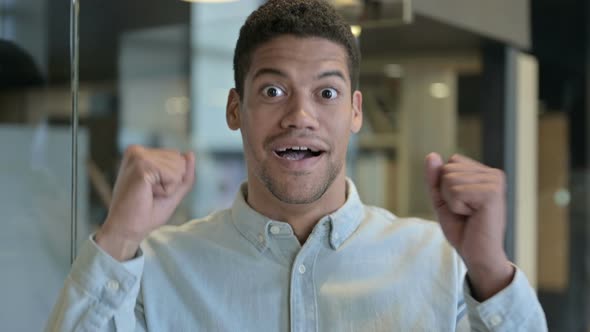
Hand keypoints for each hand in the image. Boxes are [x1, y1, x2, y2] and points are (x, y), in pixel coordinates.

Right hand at [96, 145, 195, 260]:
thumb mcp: (172, 190)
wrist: (126, 230)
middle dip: (172, 182)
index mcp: (141, 153)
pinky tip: (148, 194)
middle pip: (180, 160)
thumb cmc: (146, 213)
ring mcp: (138, 156)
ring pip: (179, 167)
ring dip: (169, 187)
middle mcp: (137, 151)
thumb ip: (184, 172)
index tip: (151, 191)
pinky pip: (174, 176)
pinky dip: (167, 190)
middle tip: (149, 194)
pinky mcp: (142, 165)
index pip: (177, 157)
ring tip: (148, 194)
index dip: (173, 179)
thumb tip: (190, 154)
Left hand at [425, 153, 513, 300]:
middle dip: (447, 194)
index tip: (461, 204)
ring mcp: (495, 182)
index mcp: (485, 173)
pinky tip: (473, 216)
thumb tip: (431, 155)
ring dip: (452, 202)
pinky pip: (455, 191)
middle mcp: (494, 174)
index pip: (450, 162)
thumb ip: (435, 178)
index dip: (445, 186)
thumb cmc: (463, 229)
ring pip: (449, 179)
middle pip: (448, 169)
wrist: (478, 255)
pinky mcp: (492, 193)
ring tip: (469, 215)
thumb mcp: (442, 200)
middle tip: (465, 212)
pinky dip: (456, 207)